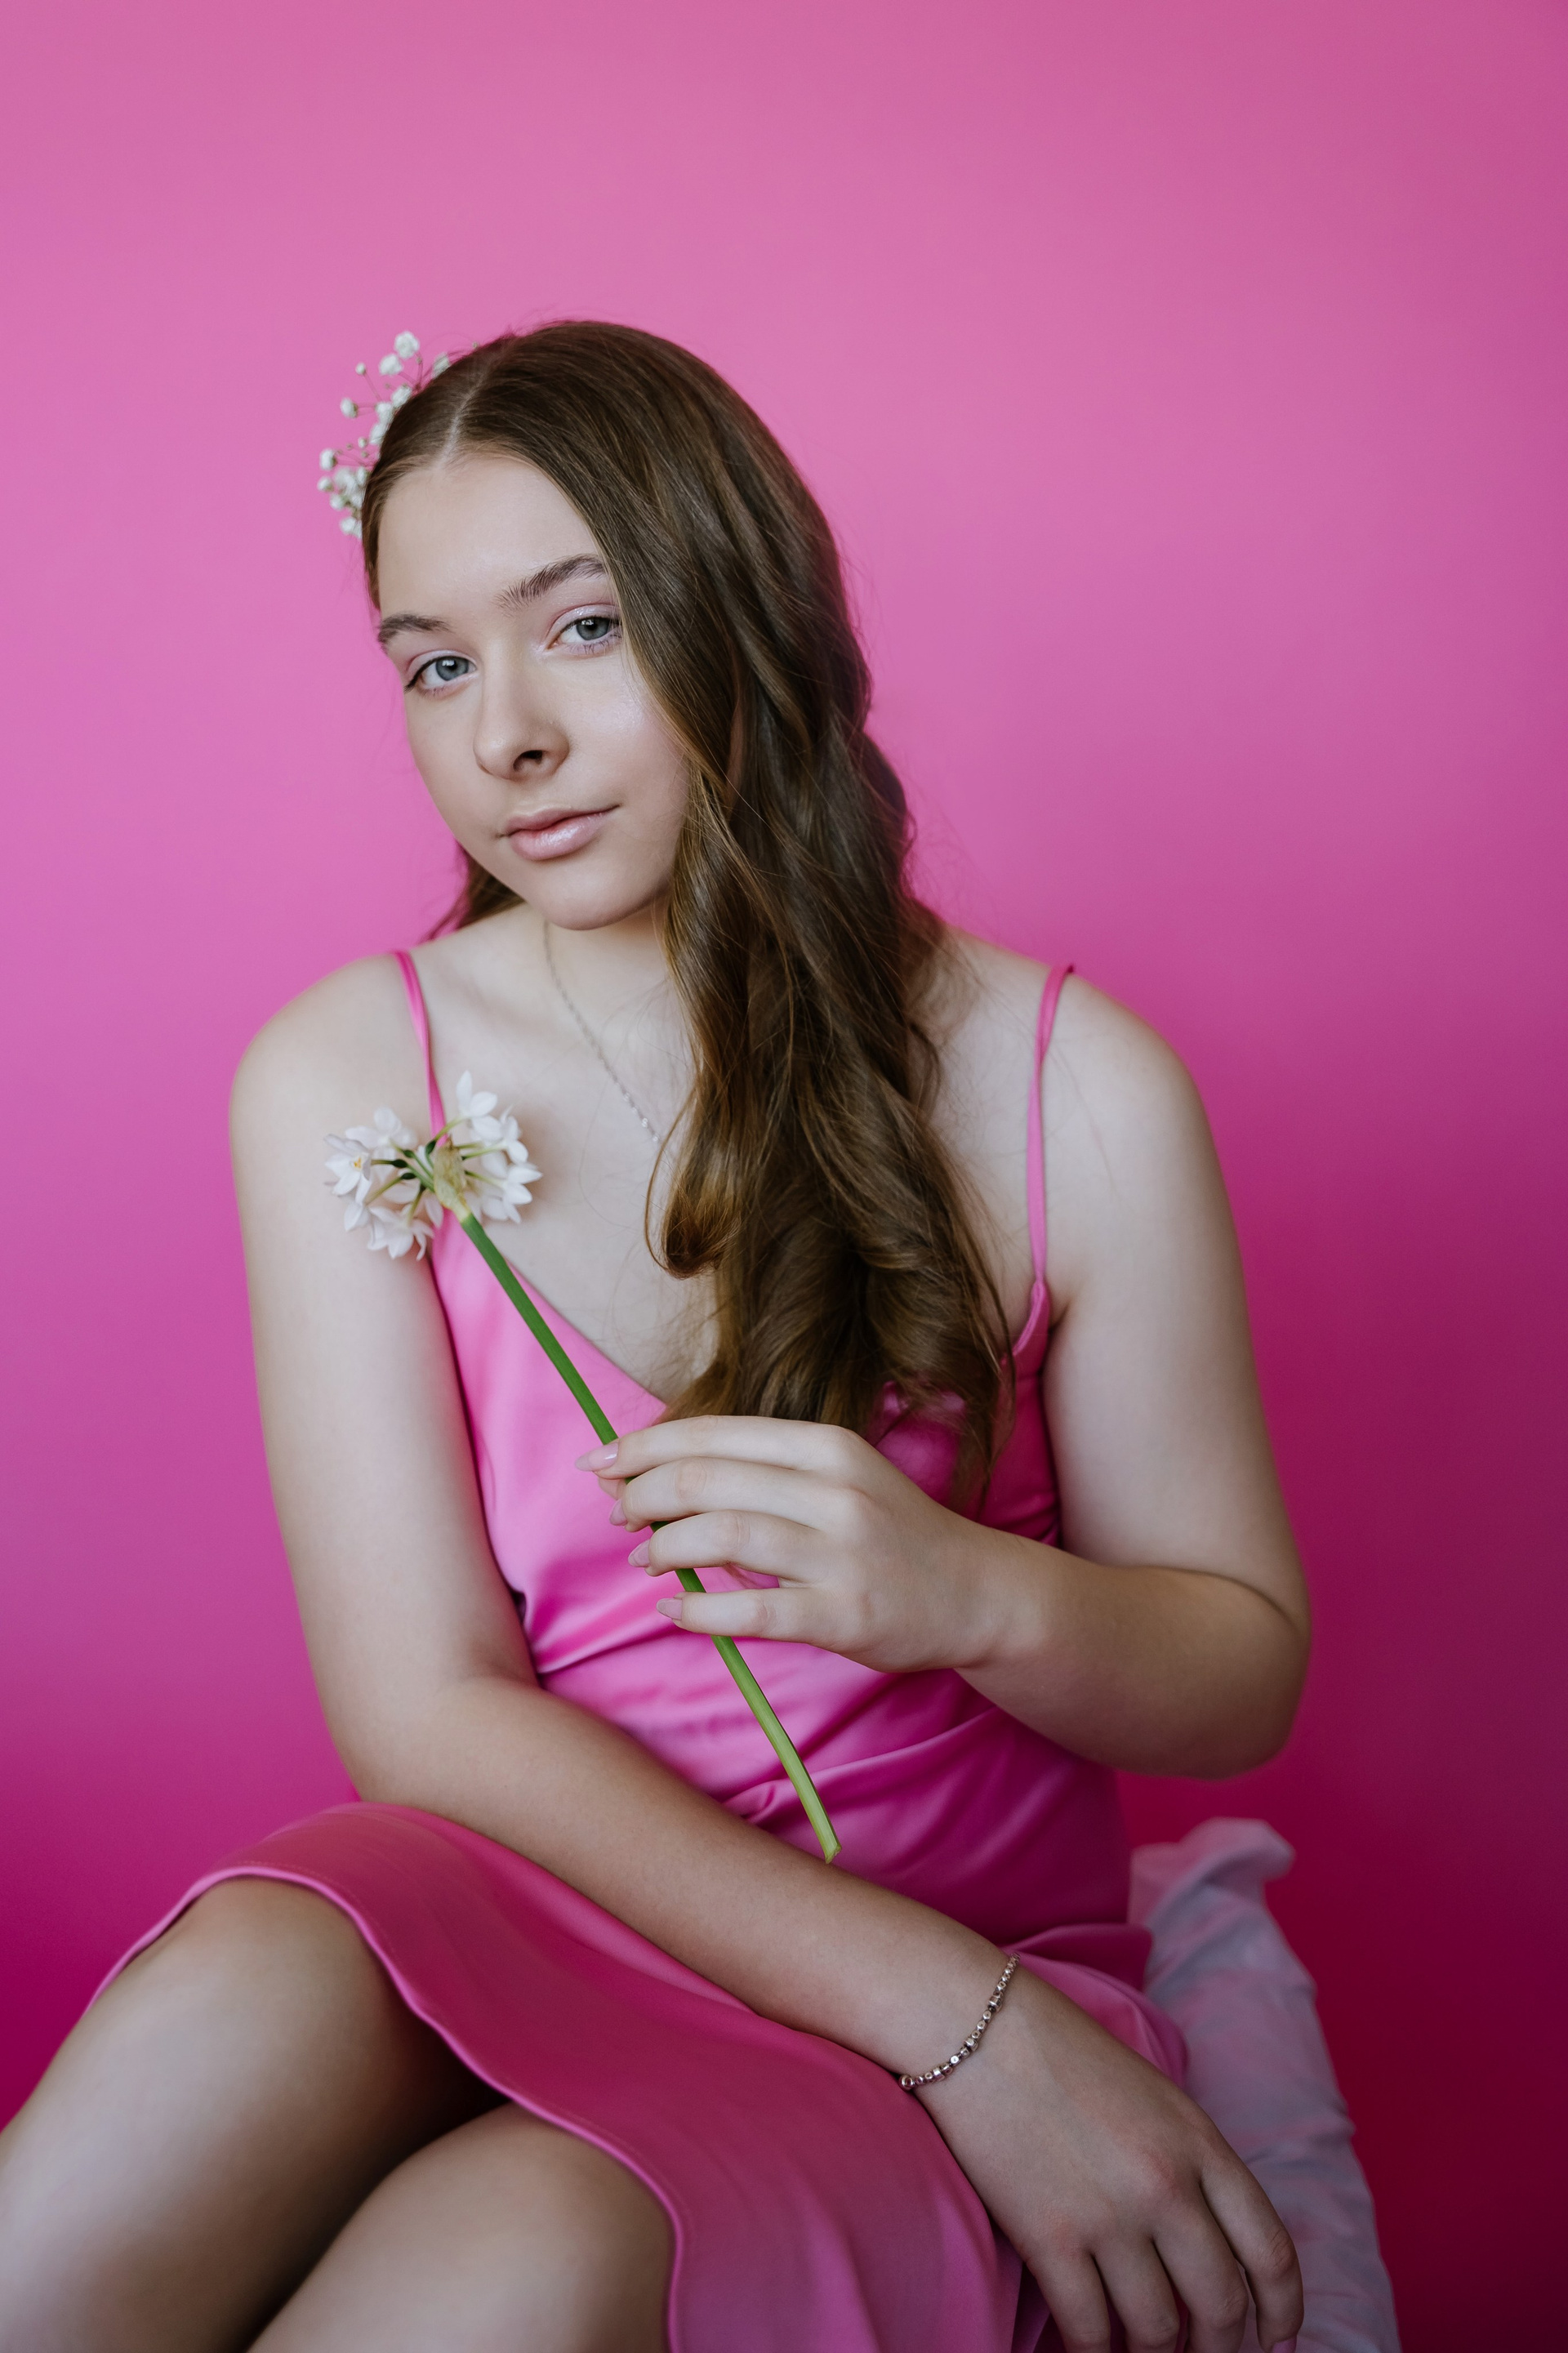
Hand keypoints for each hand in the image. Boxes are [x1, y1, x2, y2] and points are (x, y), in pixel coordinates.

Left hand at [576, 1414, 1000, 1672]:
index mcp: (827, 1447)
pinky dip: (700, 1610)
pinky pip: (753, 1610)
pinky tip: (674, 1610)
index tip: (598, 1462)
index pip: (714, 1434)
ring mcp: (842, 1553)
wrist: (977, 1592)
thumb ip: (763, 1471)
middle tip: (616, 1515)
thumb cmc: (889, 1532)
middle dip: (643, 1494)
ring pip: (724, 1535)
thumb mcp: (838, 1476)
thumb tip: (659, 1474)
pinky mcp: (845, 1614)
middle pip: (708, 1479)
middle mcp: (835, 1491)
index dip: (644, 1445)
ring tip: (643, 1559)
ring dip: (664, 1547)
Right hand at [929, 1962, 1301, 2352]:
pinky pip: (1090, 2331)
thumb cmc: (1065, 2056)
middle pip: (1221, 2305)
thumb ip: (1193, 2167)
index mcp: (1201, 2144)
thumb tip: (1209, 2253)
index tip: (1275, 2343)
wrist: (978, 2026)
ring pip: (1159, 2330)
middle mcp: (1167, 2185)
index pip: (1271, 2253)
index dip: (1282, 2313)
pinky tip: (1093, 2350)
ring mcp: (1109, 2215)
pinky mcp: (1049, 2237)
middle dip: (1218, 2347)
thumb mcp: (1157, 2100)